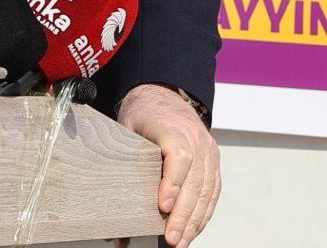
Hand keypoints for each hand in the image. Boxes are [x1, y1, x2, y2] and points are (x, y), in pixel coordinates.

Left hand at [116, 84, 220, 245]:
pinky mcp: (213, 161)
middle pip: (195, 180)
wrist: (165, 93)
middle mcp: (196, 139)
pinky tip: (194, 229)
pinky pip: (213, 191)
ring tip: (182, 241)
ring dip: (195, 220)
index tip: (163, 207)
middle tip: (171, 238)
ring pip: (207, 190)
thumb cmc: (143, 112)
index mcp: (172, 127)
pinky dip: (204, 213)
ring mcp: (208, 151)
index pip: (179, 157)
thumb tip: (113, 198)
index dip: (172, 183)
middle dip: (184, 214)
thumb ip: (124, 156)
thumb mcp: (126, 126)